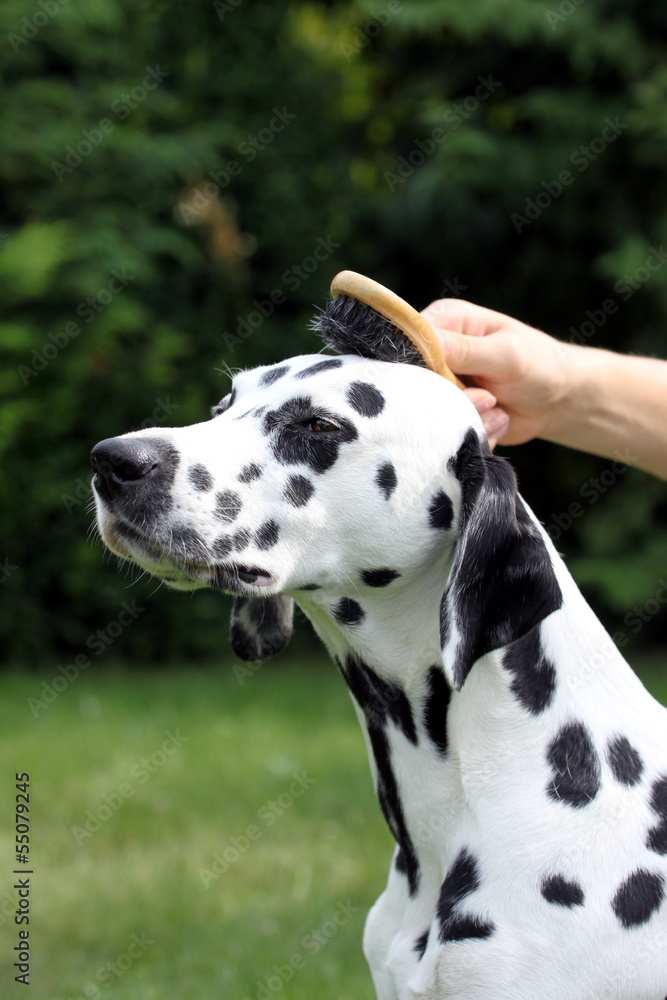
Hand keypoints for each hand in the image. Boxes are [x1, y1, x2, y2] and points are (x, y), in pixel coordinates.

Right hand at [421, 299, 576, 447]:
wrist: (559, 401)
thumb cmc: (539, 365)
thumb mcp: (505, 355)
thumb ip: (465, 350)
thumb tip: (423, 341)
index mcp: (445, 321)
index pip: (409, 341)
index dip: (419, 366)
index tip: (449, 383)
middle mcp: (436, 351)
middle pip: (416, 381)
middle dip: (451, 398)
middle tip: (487, 398)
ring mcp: (441, 383)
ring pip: (430, 411)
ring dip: (468, 417)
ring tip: (496, 407)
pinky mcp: (448, 410)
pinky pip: (446, 431)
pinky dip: (473, 431)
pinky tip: (496, 420)